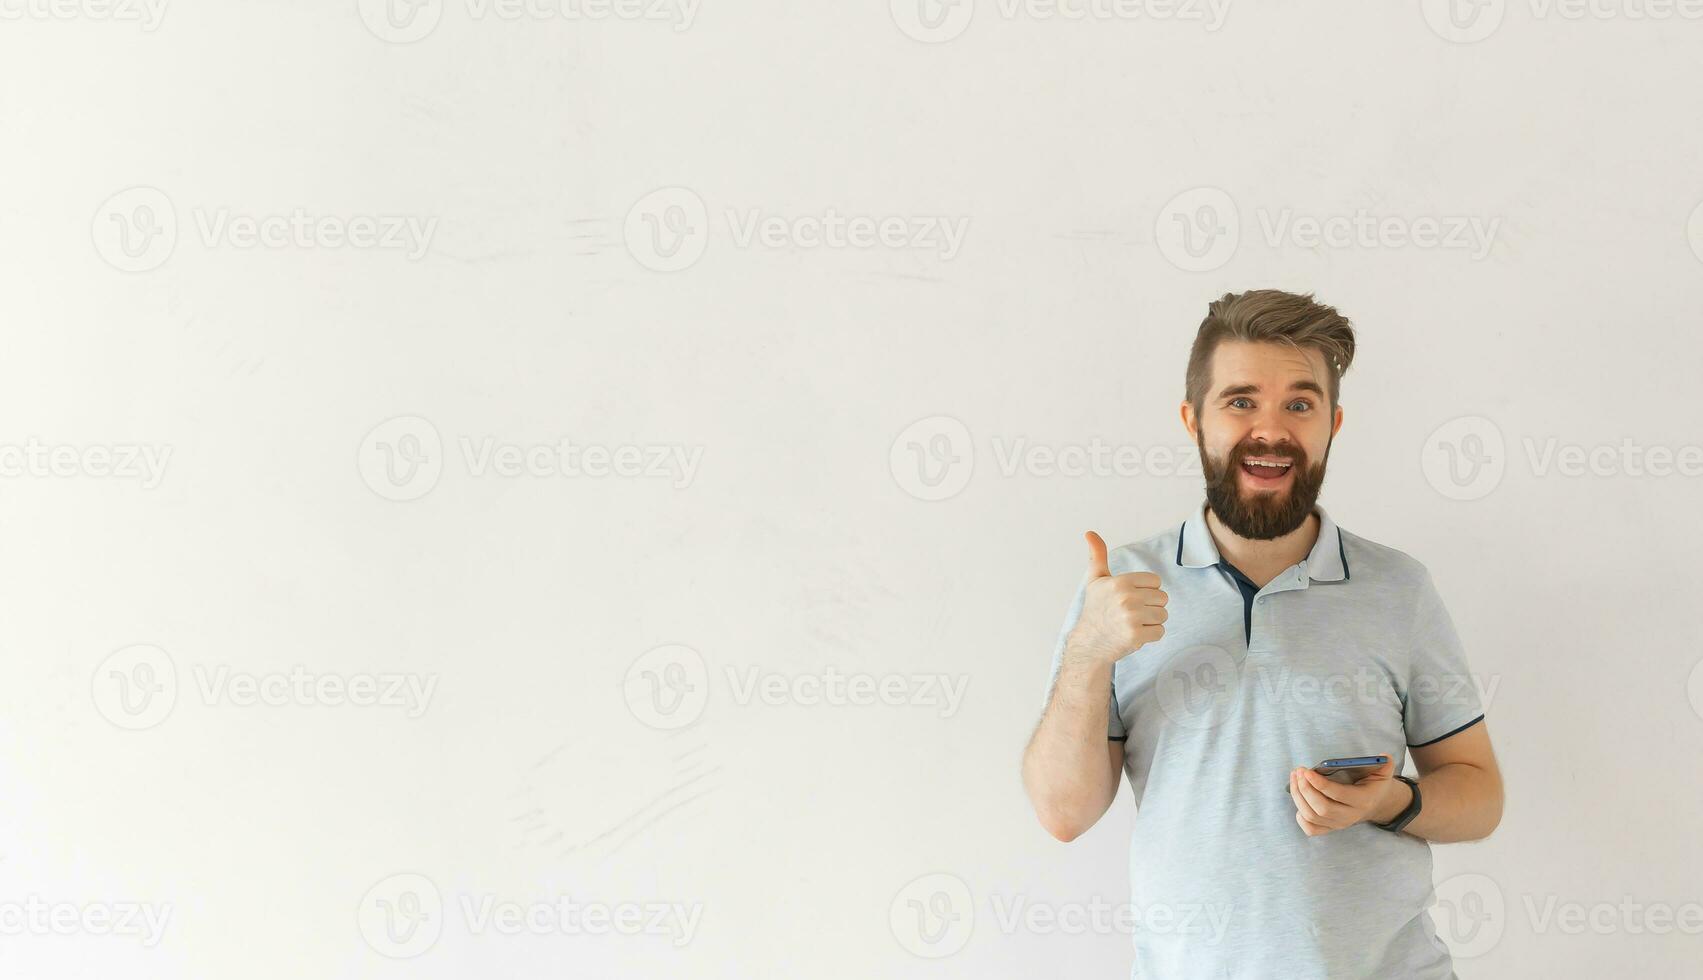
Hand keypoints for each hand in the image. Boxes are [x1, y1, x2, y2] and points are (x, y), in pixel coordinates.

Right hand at [1066, 531, 1168, 664]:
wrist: (1089, 642)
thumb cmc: (1096, 609)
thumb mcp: (1095, 580)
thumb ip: (1097, 555)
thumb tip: (1089, 532)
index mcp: (1120, 582)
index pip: (1156, 581)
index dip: (1146, 590)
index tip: (1131, 598)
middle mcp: (1126, 598)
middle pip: (1162, 598)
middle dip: (1151, 606)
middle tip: (1132, 613)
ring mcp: (1131, 618)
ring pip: (1163, 615)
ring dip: (1152, 621)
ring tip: (1133, 623)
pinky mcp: (1136, 636)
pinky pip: (1160, 632)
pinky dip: (1151, 635)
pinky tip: (1135, 634)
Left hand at [1289, 756, 1407, 836]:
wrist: (1374, 804)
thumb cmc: (1373, 785)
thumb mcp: (1382, 773)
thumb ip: (1384, 764)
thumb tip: (1383, 756)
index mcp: (1363, 801)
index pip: (1338, 795)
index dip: (1320, 784)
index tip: (1306, 771)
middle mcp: (1350, 816)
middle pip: (1322, 808)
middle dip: (1305, 789)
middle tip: (1298, 772)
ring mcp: (1339, 824)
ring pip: (1312, 816)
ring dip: (1298, 796)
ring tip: (1294, 777)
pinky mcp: (1330, 828)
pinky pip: (1311, 829)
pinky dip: (1300, 817)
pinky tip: (1299, 798)